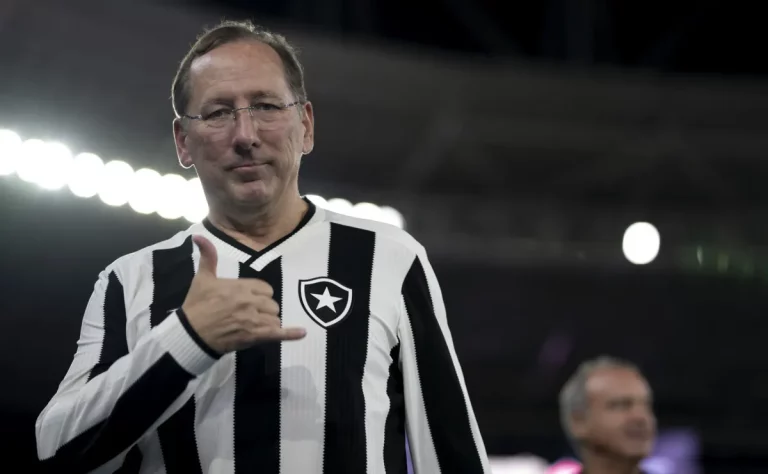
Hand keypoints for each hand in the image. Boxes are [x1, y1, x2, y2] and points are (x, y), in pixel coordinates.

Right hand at [181, 235, 305, 354]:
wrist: (190, 334)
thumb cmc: (197, 306)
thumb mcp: (202, 279)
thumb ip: (207, 257)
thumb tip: (198, 237)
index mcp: (241, 286)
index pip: (266, 289)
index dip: (260, 295)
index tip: (249, 300)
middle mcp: (250, 301)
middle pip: (272, 304)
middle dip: (264, 309)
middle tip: (249, 315)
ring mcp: (254, 319)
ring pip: (274, 318)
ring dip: (268, 322)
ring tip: (254, 327)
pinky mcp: (255, 336)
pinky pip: (278, 333)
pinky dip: (290, 334)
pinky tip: (302, 333)